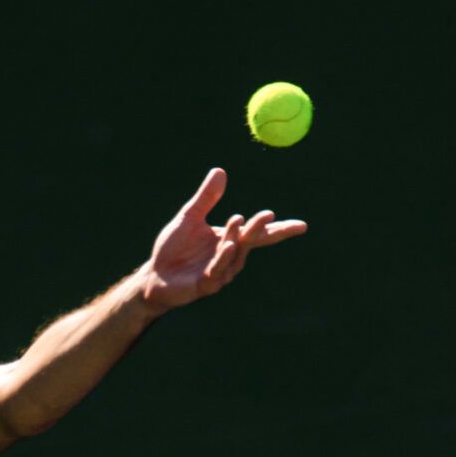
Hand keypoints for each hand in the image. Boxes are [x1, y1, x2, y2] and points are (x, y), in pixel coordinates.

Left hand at [136, 168, 306, 313]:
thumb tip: (220, 171)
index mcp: (229, 240)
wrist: (153, 275)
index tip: (302, 225)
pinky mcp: (205, 285)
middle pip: (251, 242)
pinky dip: (223, 258)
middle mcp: (228, 257)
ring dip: (236, 237)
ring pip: (234, 254)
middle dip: (260, 229)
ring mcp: (219, 272)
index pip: (259, 234)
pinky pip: (218, 271)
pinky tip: (226, 245)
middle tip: (268, 215)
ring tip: (236, 220)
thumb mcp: (189, 218)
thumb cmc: (172, 248)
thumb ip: (206, 198)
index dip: (279, 229)